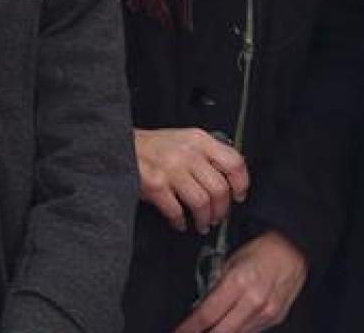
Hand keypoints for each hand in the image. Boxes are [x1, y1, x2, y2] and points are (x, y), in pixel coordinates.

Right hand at [132, 127, 248, 233]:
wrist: (122, 146)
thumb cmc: (155, 145)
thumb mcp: (186, 140)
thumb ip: (208, 153)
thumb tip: (230, 174)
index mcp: (199, 140)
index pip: (233, 162)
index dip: (241, 183)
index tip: (239, 195)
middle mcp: (188, 154)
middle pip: (219, 187)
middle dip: (222, 209)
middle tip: (218, 216)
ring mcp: (171, 170)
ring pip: (201, 202)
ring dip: (204, 218)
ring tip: (202, 223)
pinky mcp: (155, 186)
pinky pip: (176, 210)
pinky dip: (180, 221)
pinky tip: (180, 223)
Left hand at [175, 230, 307, 332]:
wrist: (295, 249)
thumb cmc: (262, 251)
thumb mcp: (232, 261)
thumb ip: (216, 286)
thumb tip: (199, 309)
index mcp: (239, 282)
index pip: (207, 314)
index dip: (189, 328)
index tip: (178, 332)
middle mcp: (254, 301)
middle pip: (220, 332)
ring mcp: (267, 312)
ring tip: (208, 331)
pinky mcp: (276, 318)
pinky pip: (251, 332)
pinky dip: (237, 331)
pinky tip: (229, 327)